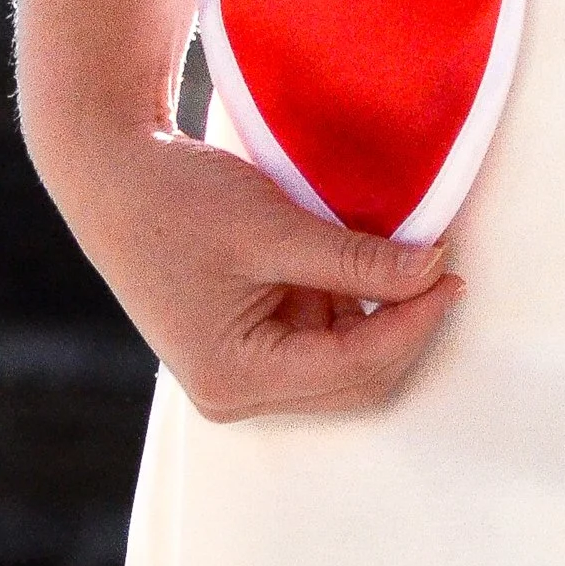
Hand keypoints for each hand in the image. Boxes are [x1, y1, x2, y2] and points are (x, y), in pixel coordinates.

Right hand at [45, 121, 461, 422]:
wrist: (112, 174)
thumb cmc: (180, 201)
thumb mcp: (273, 227)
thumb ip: (355, 258)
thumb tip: (432, 271)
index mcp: (235, 379)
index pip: (355, 368)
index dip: (414, 322)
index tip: (453, 273)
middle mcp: (237, 390)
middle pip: (353, 378)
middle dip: (402, 325)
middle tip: (443, 265)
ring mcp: (240, 368)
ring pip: (341, 359)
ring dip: (378, 312)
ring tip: (408, 252)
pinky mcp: (244, 339)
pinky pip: (317, 334)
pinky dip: (349, 299)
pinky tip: (367, 255)